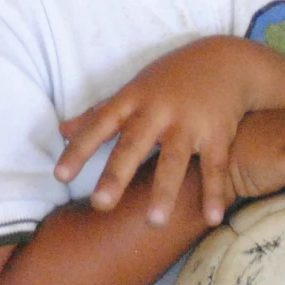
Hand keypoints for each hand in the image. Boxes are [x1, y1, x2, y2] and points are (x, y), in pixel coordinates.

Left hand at [55, 38, 284, 226]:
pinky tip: (211, 219)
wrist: (225, 61)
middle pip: (134, 144)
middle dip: (116, 173)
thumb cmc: (169, 80)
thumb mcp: (134, 90)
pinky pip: (214, 166)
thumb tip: (61, 131)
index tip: (59, 175)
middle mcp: (158, 109)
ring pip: (175, 159)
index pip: (100, 125)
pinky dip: (214, 192)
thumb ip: (98, 114)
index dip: (80, 149)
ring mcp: (189, 121)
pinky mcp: (218, 132)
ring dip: (164, 191)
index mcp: (133, 99)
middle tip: (100, 204)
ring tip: (154, 223)